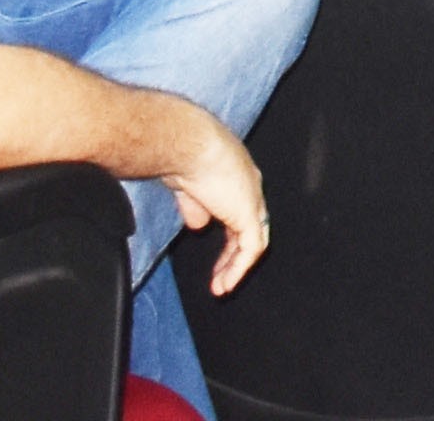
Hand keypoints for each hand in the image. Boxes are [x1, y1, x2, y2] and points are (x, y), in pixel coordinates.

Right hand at [143, 99, 269, 290]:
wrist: (188, 145)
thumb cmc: (181, 155)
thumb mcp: (186, 185)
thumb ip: (194, 206)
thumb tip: (199, 225)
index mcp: (235, 175)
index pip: (240, 209)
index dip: (229, 235)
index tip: (217, 254)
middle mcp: (249, 185)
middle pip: (249, 227)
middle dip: (233, 255)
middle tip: (221, 277)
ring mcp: (252, 199)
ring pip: (253, 241)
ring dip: (235, 267)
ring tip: (220, 288)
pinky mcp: (249, 213)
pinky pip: (250, 249)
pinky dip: (238, 269)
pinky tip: (224, 283)